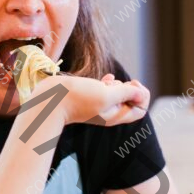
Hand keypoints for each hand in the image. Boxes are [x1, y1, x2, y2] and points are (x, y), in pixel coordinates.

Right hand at [32, 73, 149, 126]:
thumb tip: (141, 92)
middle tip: (123, 83)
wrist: (51, 99)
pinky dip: (109, 83)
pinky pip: (106, 90)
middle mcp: (109, 112)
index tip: (132, 85)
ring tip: (108, 82)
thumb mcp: (106, 94)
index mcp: (115, 115)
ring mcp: (98, 104)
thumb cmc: (78, 97)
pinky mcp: (89, 96)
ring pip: (119, 94)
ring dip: (119, 85)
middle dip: (131, 89)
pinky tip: (106, 78)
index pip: (140, 109)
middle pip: (131, 102)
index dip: (142, 96)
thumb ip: (126, 93)